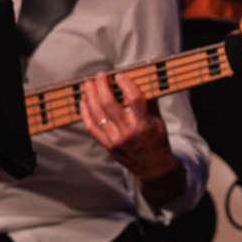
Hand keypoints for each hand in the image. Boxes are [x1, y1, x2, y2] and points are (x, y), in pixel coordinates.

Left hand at [79, 70, 183, 207]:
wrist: (153, 166)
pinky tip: (83, 102)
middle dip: (102, 87)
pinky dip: (85, 114)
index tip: (119, 75)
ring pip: (98, 114)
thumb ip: (148, 101)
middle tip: (100, 76)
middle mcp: (128, 131)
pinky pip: (92, 127)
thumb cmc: (156, 140)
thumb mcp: (158, 120)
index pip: (135, 100)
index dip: (126, 85)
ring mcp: (116, 139)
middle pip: (110, 105)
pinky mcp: (107, 144)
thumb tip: (138, 81)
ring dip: (91, 97)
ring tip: (88, 84)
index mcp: (144, 123)